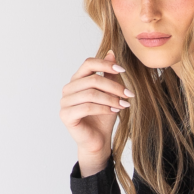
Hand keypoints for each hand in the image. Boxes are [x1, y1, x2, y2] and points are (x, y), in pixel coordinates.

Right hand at [60, 50, 131, 175]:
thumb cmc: (103, 116)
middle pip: (92, 79)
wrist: (98, 140)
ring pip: (90, 94)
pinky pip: (86, 107)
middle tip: (129, 94)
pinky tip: (114, 111)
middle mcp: (68, 89)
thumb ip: (109, 75)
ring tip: (124, 104)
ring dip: (111, 99)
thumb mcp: (110, 93)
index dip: (105, 65)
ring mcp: (64, 102)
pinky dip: (103, 108)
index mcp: (77, 80)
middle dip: (114, 86)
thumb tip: (111, 53)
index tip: (123, 71)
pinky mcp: (66, 115)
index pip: (88, 64)